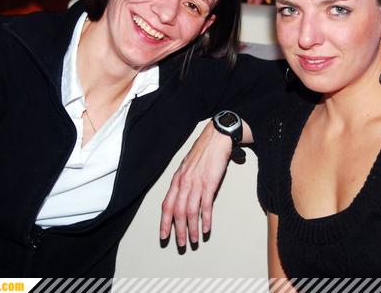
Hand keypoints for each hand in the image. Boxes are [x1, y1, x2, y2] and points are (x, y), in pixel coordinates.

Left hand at [159, 121, 231, 246]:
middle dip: (178, 231)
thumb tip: (183, 197)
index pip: (166, 205)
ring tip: (194, 239)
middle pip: (177, 212)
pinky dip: (205, 219)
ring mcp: (196, 183)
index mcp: (177, 179)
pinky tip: (206, 228)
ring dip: (192, 228)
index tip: (164, 236)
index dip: (164, 222)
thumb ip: (184, 182)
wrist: (216, 138)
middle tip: (182, 244)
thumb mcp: (188, 166)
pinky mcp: (210, 183)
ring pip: (190, 212)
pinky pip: (205, 205)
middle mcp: (184, 182)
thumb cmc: (204, 152)